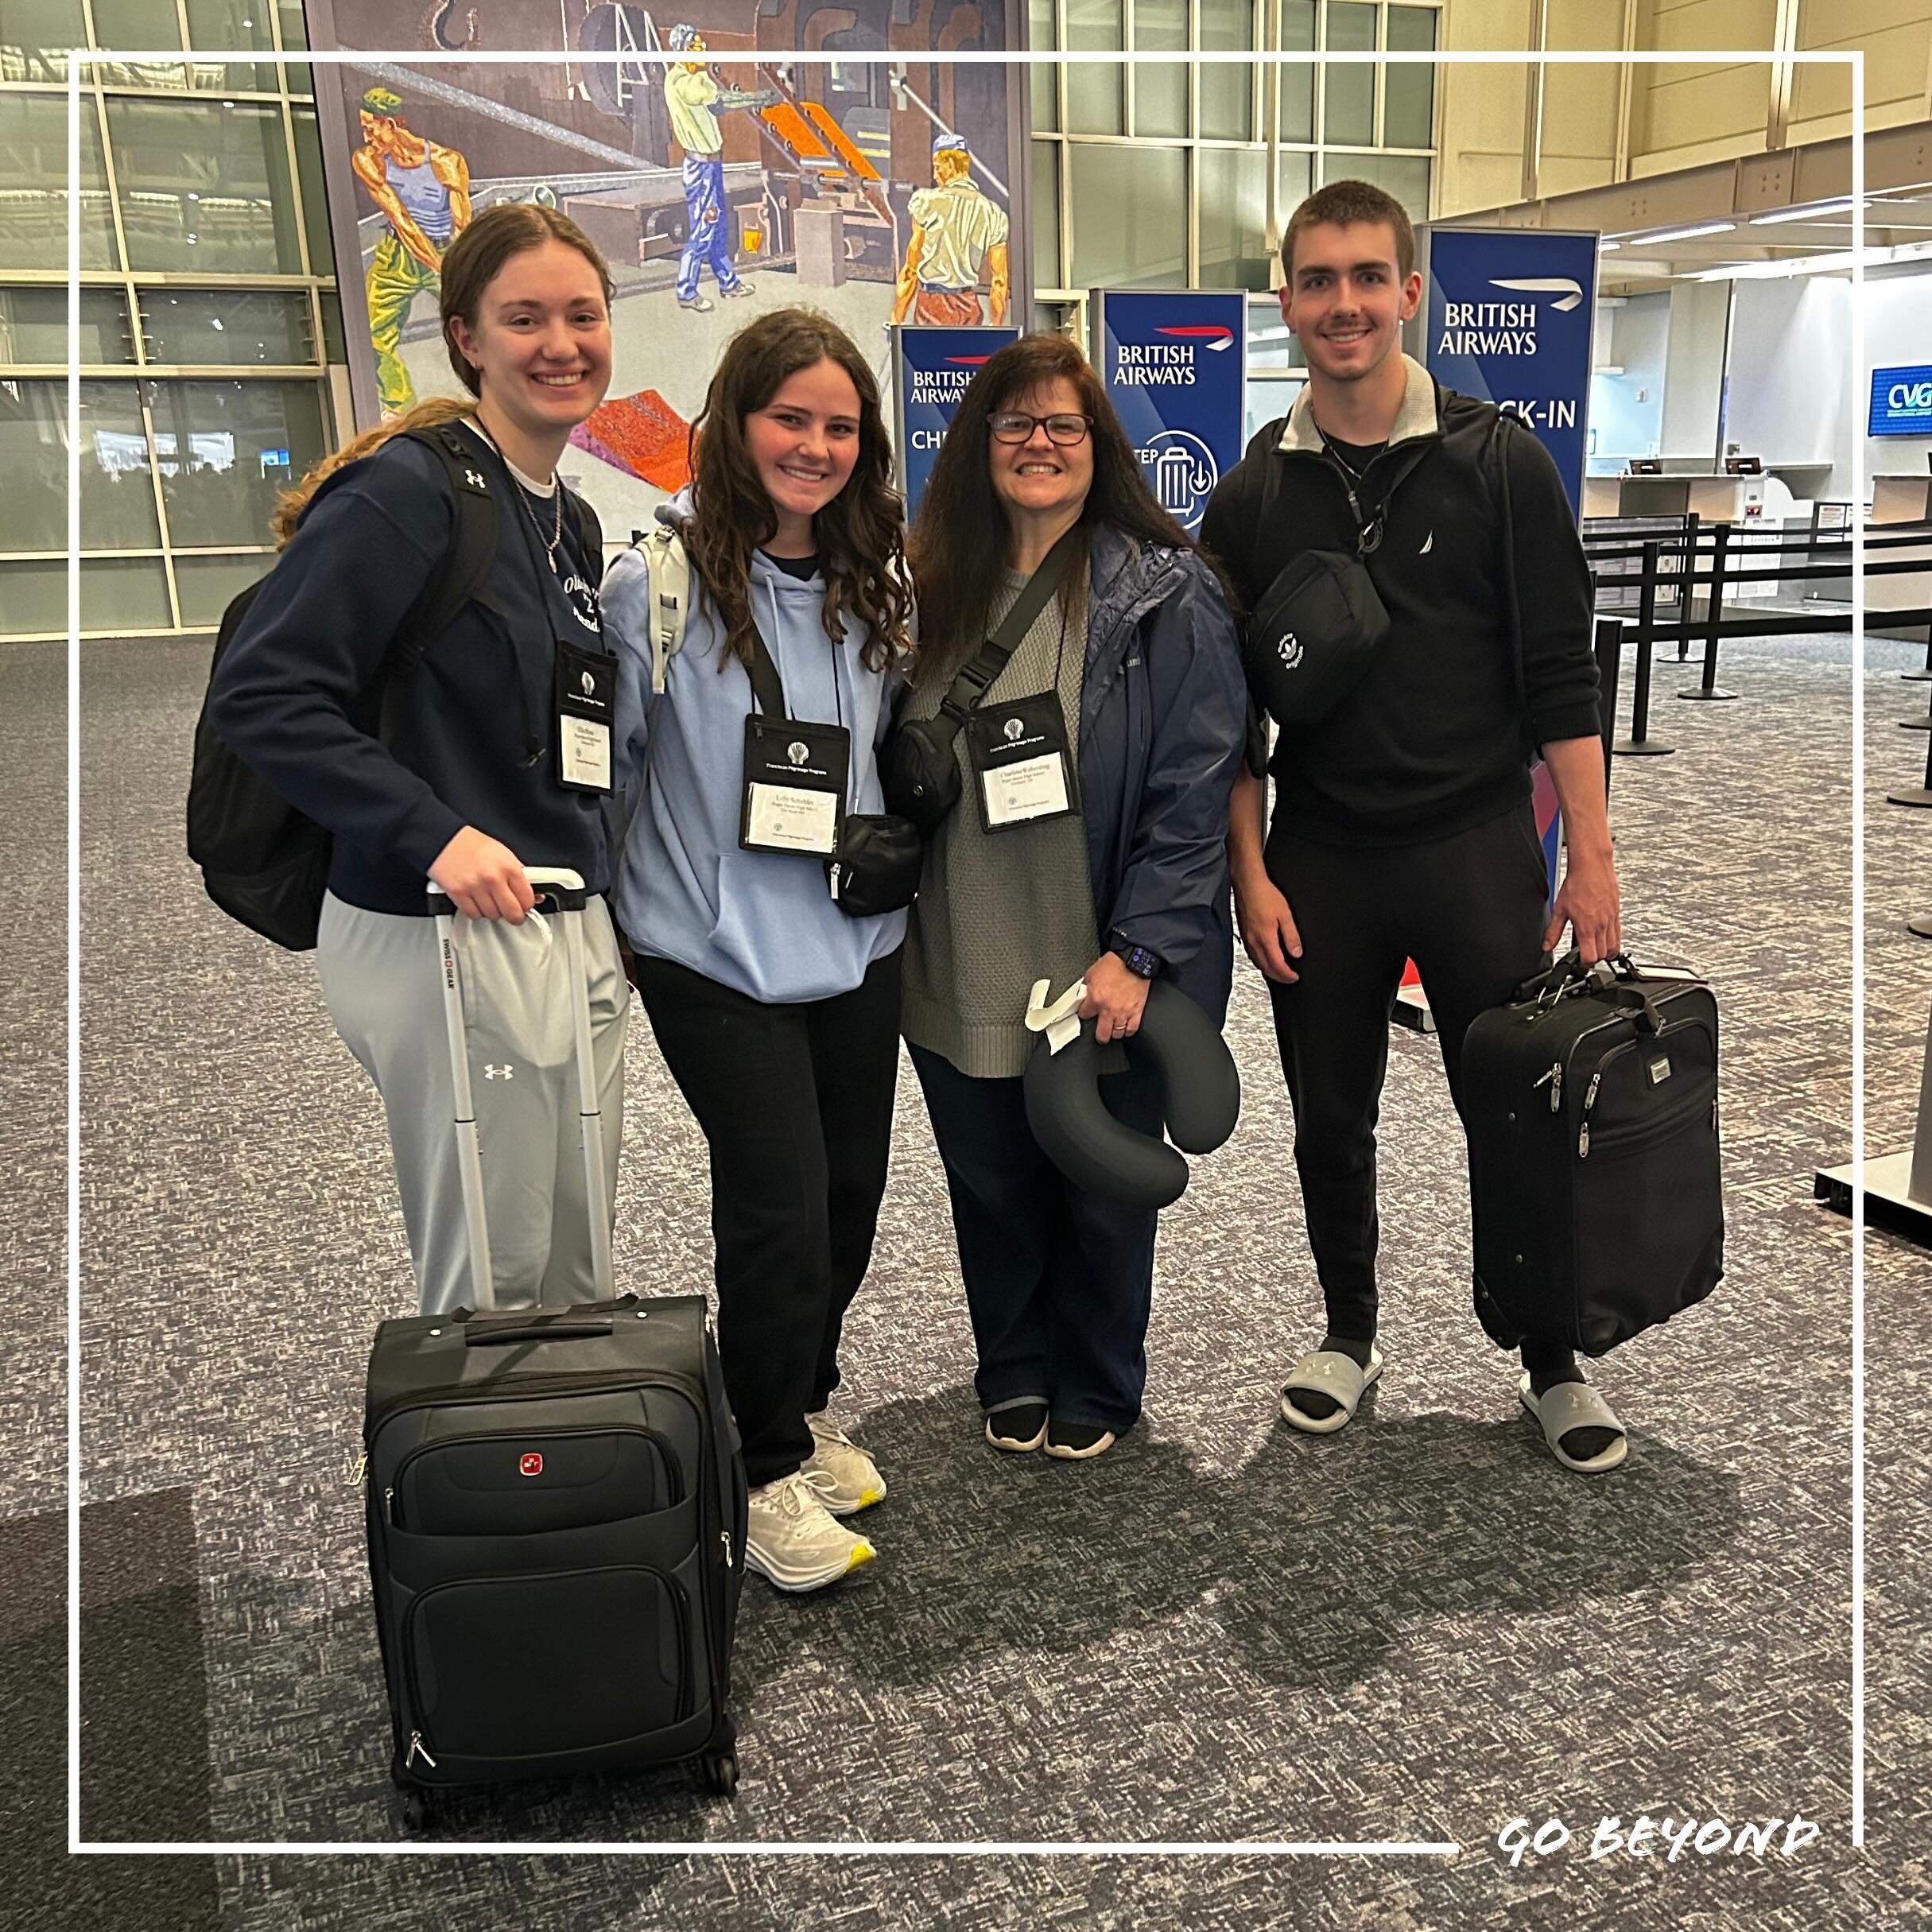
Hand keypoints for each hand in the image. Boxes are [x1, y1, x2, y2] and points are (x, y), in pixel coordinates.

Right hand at [429, 827, 534, 922]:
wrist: (446, 840)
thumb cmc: (474, 846)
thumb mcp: (504, 854)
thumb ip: (520, 876)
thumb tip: (535, 896)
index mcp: (508, 867)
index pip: (527, 899)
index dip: (527, 906)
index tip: (525, 907)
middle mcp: (493, 878)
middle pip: (512, 913)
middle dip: (514, 916)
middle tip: (512, 913)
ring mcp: (475, 887)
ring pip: (493, 916)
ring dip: (493, 912)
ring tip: (490, 899)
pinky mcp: (458, 894)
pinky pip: (474, 915)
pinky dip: (477, 912)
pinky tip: (477, 900)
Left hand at [1078, 952, 1151, 1044]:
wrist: (1133, 960)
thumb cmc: (1115, 963)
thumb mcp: (1092, 972)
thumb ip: (1087, 986)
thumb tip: (1084, 992)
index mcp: (1096, 998)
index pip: (1084, 1015)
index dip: (1084, 1014)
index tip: (1086, 1013)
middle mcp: (1109, 1009)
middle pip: (1102, 1034)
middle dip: (1099, 1035)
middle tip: (1099, 1034)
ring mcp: (1124, 1012)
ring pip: (1117, 1034)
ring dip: (1114, 1033)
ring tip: (1112, 1031)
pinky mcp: (1137, 1011)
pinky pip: (1132, 1028)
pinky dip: (1128, 1031)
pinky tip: (1125, 1030)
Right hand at [1233, 867, 1302, 983]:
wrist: (1247, 884)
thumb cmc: (1264, 895)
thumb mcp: (1285, 914)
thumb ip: (1291, 936)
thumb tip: (1296, 952)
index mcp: (1265, 938)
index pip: (1277, 965)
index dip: (1287, 974)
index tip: (1295, 977)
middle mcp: (1253, 941)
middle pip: (1266, 968)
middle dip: (1278, 977)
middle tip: (1289, 978)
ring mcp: (1247, 939)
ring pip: (1257, 963)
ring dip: (1269, 971)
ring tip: (1279, 972)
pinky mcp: (1243, 934)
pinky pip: (1251, 955)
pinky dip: (1260, 962)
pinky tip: (1264, 959)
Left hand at [1543, 850, 1621, 965]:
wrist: (1592, 867)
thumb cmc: (1577, 884)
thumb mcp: (1560, 909)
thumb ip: (1554, 931)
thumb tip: (1547, 945)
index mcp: (1586, 927)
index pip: (1590, 957)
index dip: (1584, 964)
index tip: (1579, 962)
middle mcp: (1602, 925)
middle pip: (1603, 955)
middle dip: (1594, 959)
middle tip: (1585, 956)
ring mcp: (1611, 920)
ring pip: (1614, 946)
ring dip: (1605, 952)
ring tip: (1595, 949)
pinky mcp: (1617, 913)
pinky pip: (1618, 933)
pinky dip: (1613, 940)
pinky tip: (1604, 937)